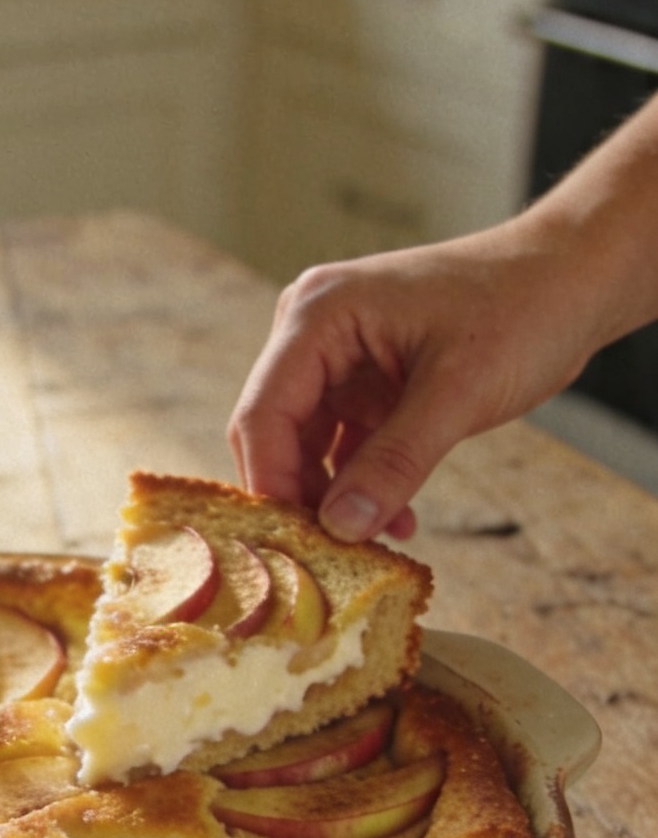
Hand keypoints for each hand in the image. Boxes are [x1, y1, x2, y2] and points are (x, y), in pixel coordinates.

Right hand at [227, 232, 596, 541]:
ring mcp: (341, 356)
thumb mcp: (458, 393)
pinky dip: (367, 482)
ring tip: (378, 542)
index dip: (271, 483)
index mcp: (318, 315)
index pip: (264, 412)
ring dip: (338, 497)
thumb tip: (341, 526)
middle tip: (330, 558)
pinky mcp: (369, 380)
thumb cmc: (521, 309)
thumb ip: (395, 461)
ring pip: (310, 445)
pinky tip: (401, 518)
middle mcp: (315, 332)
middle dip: (301, 496)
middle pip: (276, 431)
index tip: (291, 547)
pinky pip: (348, 443)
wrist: (572, 279)